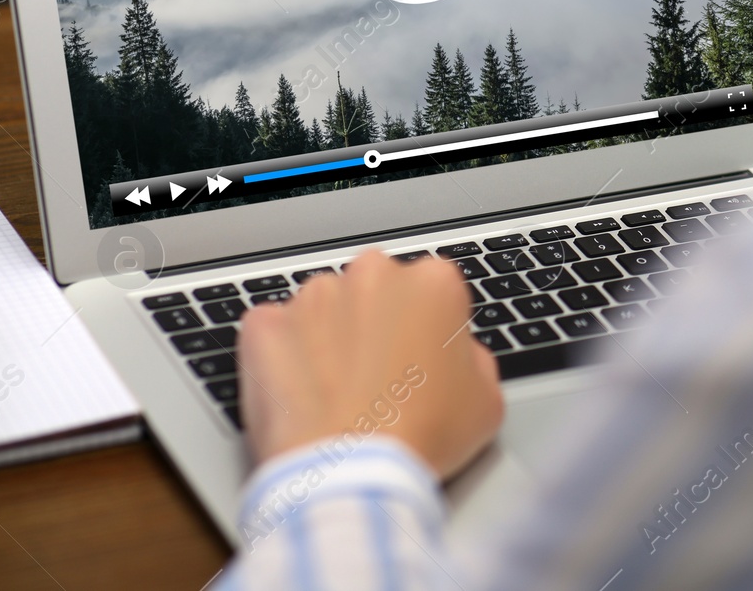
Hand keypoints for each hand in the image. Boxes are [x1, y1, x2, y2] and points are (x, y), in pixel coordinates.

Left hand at [237, 248, 503, 478]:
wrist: (350, 477)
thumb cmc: (420, 439)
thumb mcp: (487, 400)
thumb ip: (472, 358)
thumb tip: (456, 356)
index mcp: (432, 282)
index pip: (434, 291)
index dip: (430, 331)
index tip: (423, 362)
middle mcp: (372, 275)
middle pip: (377, 290)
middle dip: (378, 324)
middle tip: (381, 380)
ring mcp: (313, 298)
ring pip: (325, 308)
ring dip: (330, 338)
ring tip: (337, 394)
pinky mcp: (265, 326)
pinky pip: (274, 331)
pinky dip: (282, 356)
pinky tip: (301, 395)